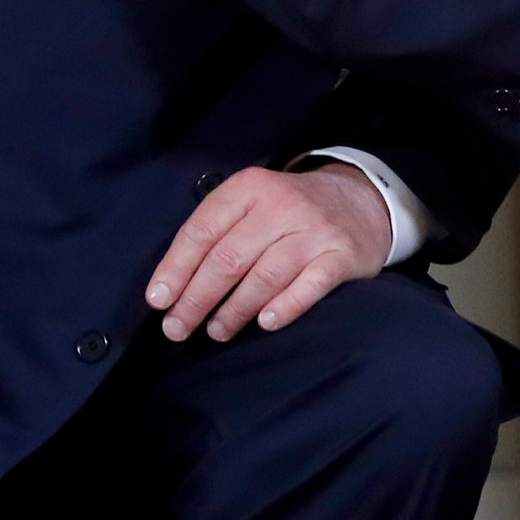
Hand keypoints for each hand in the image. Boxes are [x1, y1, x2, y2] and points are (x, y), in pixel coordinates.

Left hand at [145, 163, 392, 342]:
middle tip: (178, 328)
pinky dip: (284, 308)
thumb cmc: (290, 212)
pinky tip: (264, 323)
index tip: (159, 301)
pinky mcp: (342, 256)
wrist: (361, 201)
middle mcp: (283, 205)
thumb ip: (217, 233)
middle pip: (228, 259)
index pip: (202, 231)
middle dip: (196, 300)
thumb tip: (172, 288)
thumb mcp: (252, 204)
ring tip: (217, 331)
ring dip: (234, 311)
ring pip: (265, 277)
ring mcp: (316, 231)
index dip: (175, 269)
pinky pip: (309, 287)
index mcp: (251, 188)